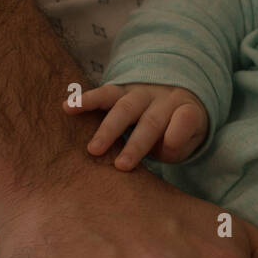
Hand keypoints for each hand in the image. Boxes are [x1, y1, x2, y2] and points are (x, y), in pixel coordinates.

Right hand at [63, 82, 208, 169]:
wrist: (173, 98)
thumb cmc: (177, 130)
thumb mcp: (189, 138)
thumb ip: (180, 142)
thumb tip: (168, 143)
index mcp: (187, 110)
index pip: (187, 119)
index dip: (179, 131)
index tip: (170, 146)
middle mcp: (164, 98)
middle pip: (151, 121)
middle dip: (136, 144)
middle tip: (121, 166)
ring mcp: (141, 93)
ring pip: (125, 108)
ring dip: (108, 129)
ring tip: (93, 149)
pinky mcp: (120, 91)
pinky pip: (104, 94)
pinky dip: (87, 100)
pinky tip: (68, 107)